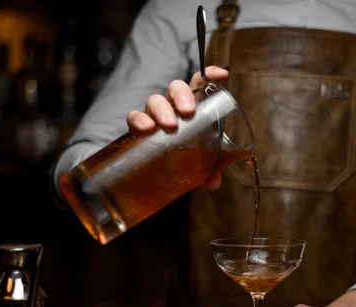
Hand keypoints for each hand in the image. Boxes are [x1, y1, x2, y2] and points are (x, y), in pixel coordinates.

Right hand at [126, 66, 228, 190]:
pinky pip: (134, 117)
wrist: (157, 173)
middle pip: (176, 88)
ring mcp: (154, 116)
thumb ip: (209, 170)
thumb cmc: (184, 157)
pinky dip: (139, 120)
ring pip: (155, 101)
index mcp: (192, 107)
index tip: (221, 75)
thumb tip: (213, 182)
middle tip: (188, 112)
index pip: (199, 83)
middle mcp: (173, 107)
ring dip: (162, 109)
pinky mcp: (137, 129)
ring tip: (169, 125)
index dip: (209, 75)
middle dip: (182, 96)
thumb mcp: (200, 164)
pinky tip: (146, 128)